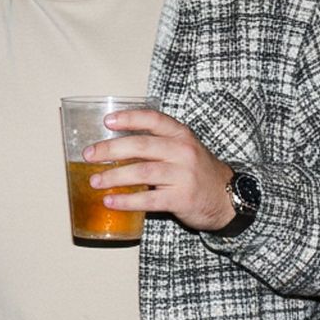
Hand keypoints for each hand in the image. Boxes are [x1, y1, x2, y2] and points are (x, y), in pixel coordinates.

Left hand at [84, 109, 234, 231]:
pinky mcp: (182, 199)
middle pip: (141, 145)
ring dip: (114, 177)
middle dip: (110, 150)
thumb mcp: (183, 150)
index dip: (129, 118)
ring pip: (142, 172)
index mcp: (181, 136)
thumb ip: (156, 146)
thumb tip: (114, 148)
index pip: (153, 119)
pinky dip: (126, 201)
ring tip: (95, 181)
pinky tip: (111, 202)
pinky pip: (148, 200)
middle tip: (89, 155)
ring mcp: (183, 175)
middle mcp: (183, 152)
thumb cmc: (197, 172)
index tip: (107, 121)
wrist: (230, 198)